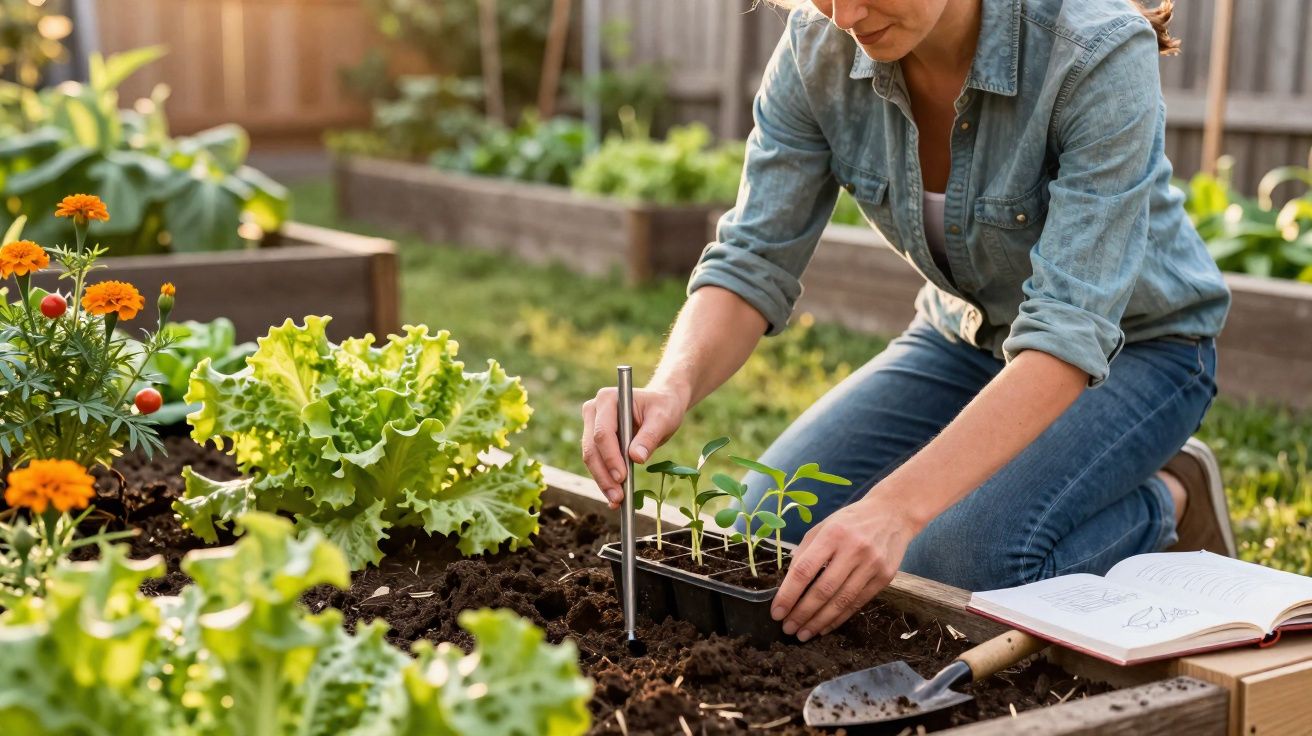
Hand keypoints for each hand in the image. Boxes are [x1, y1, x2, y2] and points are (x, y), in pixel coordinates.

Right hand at [580, 384, 687, 508]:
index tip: (622, 477)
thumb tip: (636, 458)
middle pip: (592, 447)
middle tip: (618, 496)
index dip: (610, 457)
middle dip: (604, 474)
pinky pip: (597, 462)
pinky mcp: (595, 440)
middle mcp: (594, 410)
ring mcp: (592, 425)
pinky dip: (605, 480)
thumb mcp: (662, 419)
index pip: (603, 432)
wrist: (661, 406)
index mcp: (608, 399)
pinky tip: (614, 496)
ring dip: (602, 481)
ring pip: (591, 458)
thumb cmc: (663, 407)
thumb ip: (649, 436)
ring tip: (617, 500)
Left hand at [771, 494, 918, 640]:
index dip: (789, 594)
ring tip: (803, 633)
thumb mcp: (823, 526)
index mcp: (832, 534)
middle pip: (823, 590)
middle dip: (802, 613)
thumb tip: (788, 584)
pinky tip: (825, 627)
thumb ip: (805, 552)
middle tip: (788, 628)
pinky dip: (839, 618)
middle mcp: (853, 550)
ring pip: (841, 601)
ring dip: (819, 621)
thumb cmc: (851, 521)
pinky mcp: (885, 578)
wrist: (892, 514)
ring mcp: (871, 565)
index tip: (776, 612)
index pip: (805, 570)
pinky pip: (858, 603)